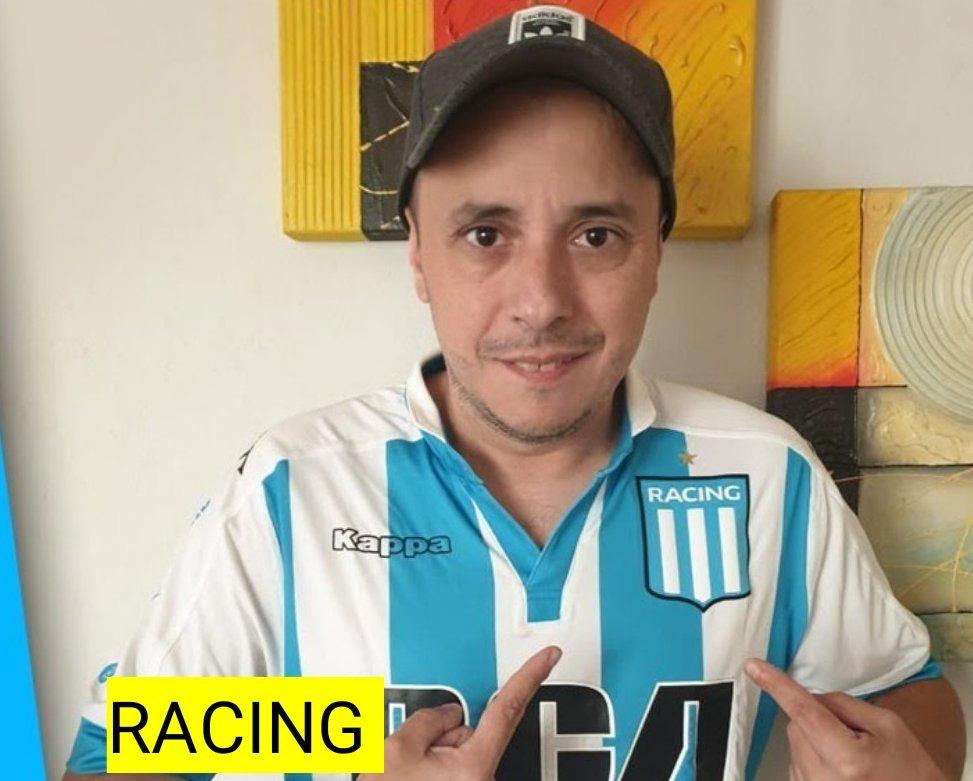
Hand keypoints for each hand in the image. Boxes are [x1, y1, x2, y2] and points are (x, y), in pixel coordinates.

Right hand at [360, 646, 561, 780]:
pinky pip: (446, 769)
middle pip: (466, 733)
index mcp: (474, 766)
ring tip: (404, 778)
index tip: (550, 655)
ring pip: (452, 752)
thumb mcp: (396, 750)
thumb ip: (429, 719)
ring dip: (427, 756)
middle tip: (408, 761)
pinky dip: (427, 769)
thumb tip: (451, 713)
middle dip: (436, 735)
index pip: (508, 708)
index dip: (530, 676)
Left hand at [745, 658, 945, 780]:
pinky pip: (797, 765)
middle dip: (814, 719)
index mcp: (847, 759)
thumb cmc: (910, 768)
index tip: (752, 666)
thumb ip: (844, 705)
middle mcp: (823, 779)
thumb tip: (811, 697)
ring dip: (814, 741)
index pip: (804, 711)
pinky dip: (812, 758)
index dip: (777, 686)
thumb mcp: (888, 726)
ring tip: (852, 759)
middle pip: (796, 726)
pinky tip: (841, 771)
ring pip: (795, 745)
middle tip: (851, 734)